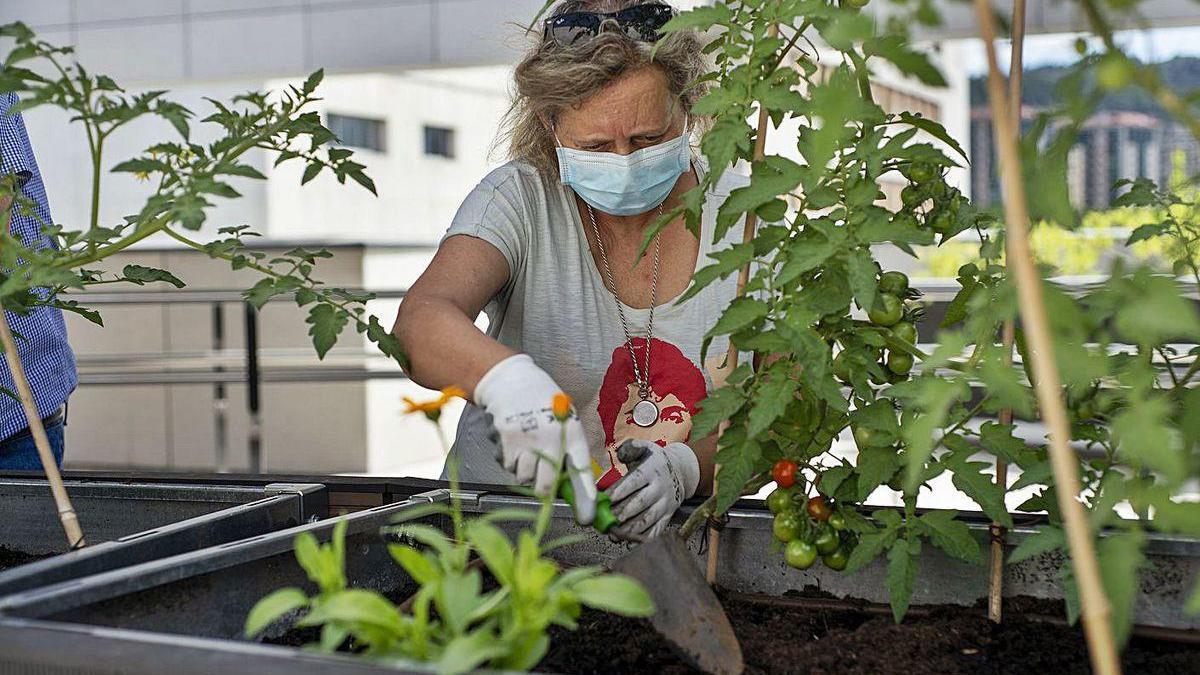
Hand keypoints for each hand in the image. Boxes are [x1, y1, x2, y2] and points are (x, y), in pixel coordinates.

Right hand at [474, 354, 594, 524]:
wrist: (511, 381)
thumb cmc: (541, 402)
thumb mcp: (563, 420)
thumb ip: (568, 451)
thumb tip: (572, 488)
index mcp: (571, 430)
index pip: (581, 468)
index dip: (585, 495)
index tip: (587, 516)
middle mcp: (551, 436)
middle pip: (547, 483)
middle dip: (544, 490)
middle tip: (543, 485)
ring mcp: (527, 439)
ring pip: (524, 478)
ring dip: (524, 472)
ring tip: (526, 451)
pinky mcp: (506, 440)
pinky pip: (507, 466)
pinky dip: (509, 461)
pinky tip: (513, 443)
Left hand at [608, 439, 699, 541]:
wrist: (681, 470)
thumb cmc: (654, 460)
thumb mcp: (644, 448)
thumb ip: (629, 449)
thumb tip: (619, 455)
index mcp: (652, 470)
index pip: (635, 481)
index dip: (621, 490)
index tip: (606, 499)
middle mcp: (660, 487)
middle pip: (641, 503)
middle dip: (624, 512)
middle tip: (608, 520)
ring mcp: (666, 503)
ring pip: (648, 519)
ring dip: (631, 528)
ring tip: (615, 534)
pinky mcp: (669, 515)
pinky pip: (657, 529)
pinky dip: (644, 537)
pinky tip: (630, 542)